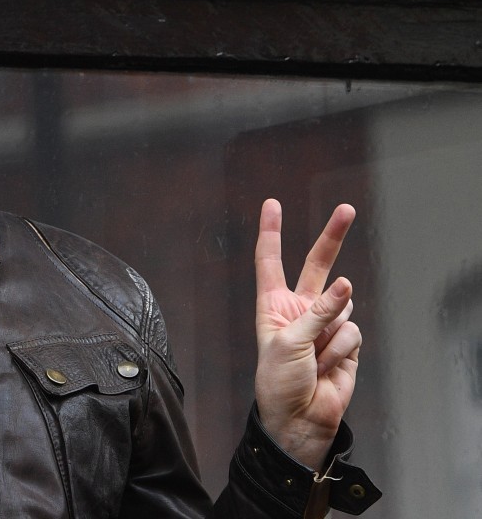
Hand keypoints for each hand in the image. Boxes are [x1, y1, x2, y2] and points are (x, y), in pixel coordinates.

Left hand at [253, 199, 360, 470]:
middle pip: (318, 265)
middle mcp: (300, 309)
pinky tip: (329, 367)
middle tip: (346, 208)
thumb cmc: (279, 381)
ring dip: (329, 334)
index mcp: (273, 305)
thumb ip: (317, 312)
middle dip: (332, 236)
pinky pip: (352, 330)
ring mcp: (325, 323)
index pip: (271, 261)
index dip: (272, 232)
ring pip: (341, 307)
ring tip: (314, 359)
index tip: (272, 204)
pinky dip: (341, 349)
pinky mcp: (347, 342)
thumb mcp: (287, 343)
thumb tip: (347, 285)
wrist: (299, 419)